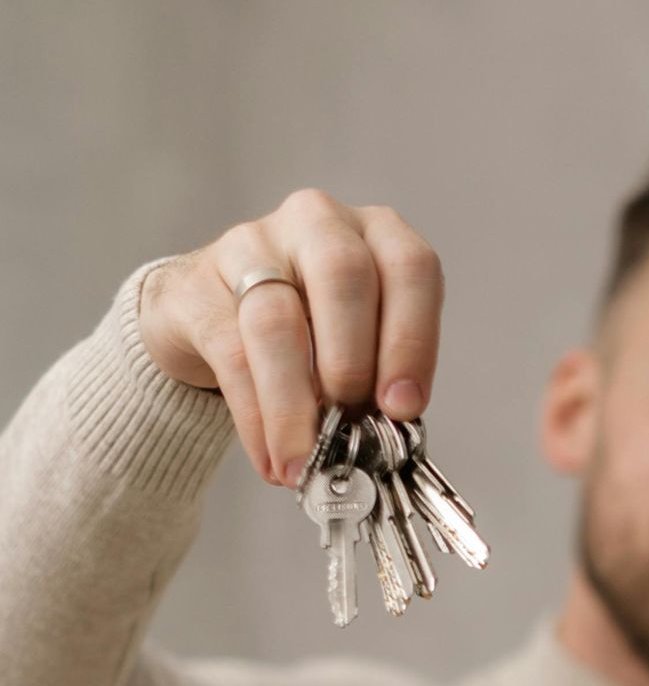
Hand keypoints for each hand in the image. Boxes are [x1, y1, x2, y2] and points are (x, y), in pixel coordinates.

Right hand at [137, 190, 445, 490]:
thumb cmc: (308, 332)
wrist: (212, 318)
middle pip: (343, 276)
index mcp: (375, 234)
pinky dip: (256, 417)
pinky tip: (270, 457)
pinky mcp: (198, 286)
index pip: (411, 268)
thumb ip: (380, 378)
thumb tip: (386, 442)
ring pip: (277, 320)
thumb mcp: (360, 344)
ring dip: (295, 405)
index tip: (403, 408)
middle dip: (352, 362)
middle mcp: (316, 223)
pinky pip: (231, 354)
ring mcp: (252, 245)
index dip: (412, 340)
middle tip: (350, 428)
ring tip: (304, 462)